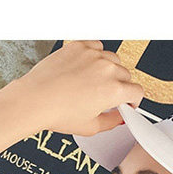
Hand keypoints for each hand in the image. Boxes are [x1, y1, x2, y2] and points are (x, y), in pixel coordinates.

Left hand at [15, 40, 143, 136]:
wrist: (35, 99)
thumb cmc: (57, 113)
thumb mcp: (89, 127)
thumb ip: (111, 122)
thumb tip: (118, 118)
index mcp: (114, 90)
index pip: (137, 91)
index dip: (133, 100)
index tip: (127, 103)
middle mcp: (107, 69)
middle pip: (125, 75)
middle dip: (120, 86)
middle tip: (106, 96)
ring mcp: (93, 55)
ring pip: (113, 59)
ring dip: (109, 70)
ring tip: (93, 82)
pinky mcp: (79, 47)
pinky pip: (96, 46)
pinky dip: (95, 56)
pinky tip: (85, 68)